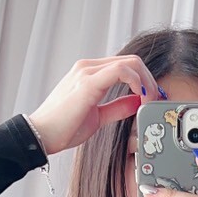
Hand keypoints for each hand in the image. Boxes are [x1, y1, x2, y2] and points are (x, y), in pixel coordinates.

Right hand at [25, 56, 162, 156]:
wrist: (42, 136)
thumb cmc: (64, 128)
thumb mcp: (98, 116)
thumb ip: (117, 107)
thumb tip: (137, 102)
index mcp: (89, 73)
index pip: (126, 66)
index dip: (145, 81)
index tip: (153, 99)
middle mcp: (88, 67)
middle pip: (132, 61)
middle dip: (150, 80)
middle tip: (156, 101)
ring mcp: (87, 72)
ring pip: (130, 62)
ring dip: (146, 82)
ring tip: (150, 101)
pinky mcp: (87, 83)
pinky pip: (120, 71)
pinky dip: (136, 83)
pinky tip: (139, 97)